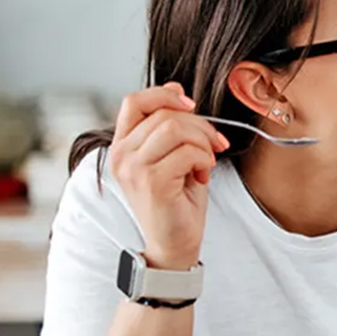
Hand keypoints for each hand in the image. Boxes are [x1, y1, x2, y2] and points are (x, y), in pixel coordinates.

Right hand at [110, 82, 228, 269]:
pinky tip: (202, 176)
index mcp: (122, 145)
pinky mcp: (152, 182)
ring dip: (203, 143)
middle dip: (200, 125)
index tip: (191, 105)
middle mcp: (121, 154)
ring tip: (206, 163)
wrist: (175, 245)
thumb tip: (177, 90)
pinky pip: (187, 153)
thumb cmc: (177, 203)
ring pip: (176, 129)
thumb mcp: (173, 157)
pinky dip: (203, 160)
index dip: (165, 95)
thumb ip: (171, 127)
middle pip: (164, 113)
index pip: (135, 101)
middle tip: (215, 145)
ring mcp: (133, 168)